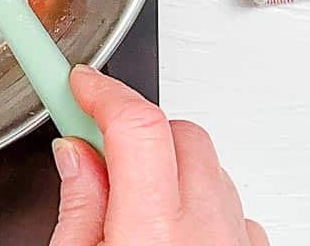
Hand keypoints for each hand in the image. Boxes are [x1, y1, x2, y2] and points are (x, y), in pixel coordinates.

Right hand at [50, 65, 267, 245]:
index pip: (136, 125)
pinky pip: (232, 207)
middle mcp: (206, 232)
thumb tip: (74, 155)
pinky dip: (202, 206)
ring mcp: (236, 242)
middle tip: (98, 154)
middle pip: (178, 134)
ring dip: (170, 168)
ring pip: (209, 166)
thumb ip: (77, 208)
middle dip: (135, 131)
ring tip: (134, 206)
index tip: (78, 80)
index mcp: (152, 233)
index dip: (102, 91)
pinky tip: (173, 231)